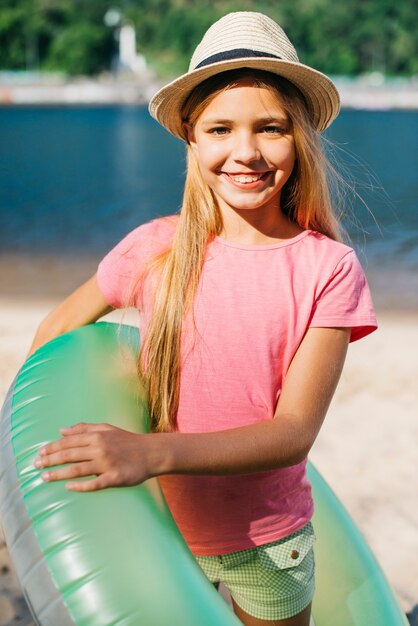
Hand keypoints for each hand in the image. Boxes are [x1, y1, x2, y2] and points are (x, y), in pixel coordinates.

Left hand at [34, 422, 150, 491]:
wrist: (151, 453)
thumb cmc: (127, 440)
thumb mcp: (107, 428)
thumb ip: (84, 428)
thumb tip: (61, 430)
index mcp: (97, 436)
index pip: (69, 441)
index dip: (52, 447)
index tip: (39, 453)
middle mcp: (100, 448)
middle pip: (70, 455)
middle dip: (50, 460)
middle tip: (35, 466)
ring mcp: (107, 464)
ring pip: (78, 469)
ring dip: (59, 474)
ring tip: (44, 477)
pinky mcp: (115, 478)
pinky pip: (95, 483)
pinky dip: (81, 486)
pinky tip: (68, 488)